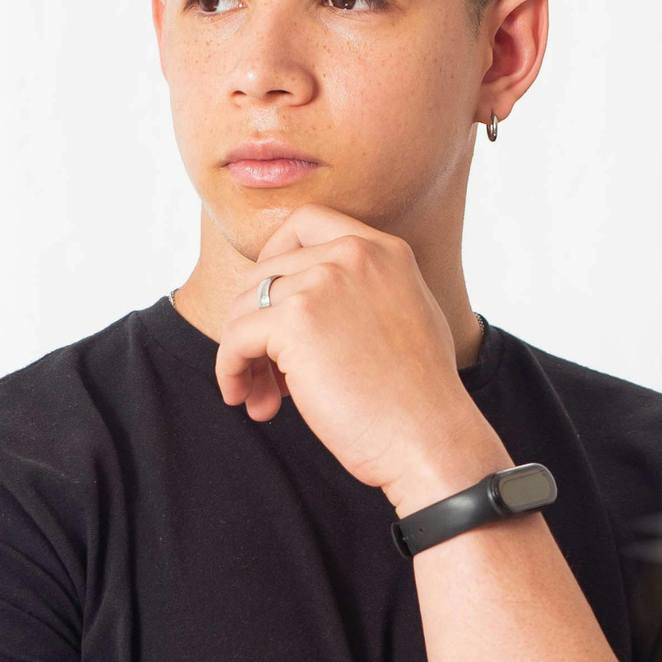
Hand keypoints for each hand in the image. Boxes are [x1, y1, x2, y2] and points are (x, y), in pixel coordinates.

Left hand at [214, 203, 492, 496]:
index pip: (307, 222)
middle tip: (267, 373)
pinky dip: (230, 370)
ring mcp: (322, 283)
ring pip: (245, 306)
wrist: (430, 439)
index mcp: (383, 249)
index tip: (269, 299)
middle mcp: (353, 254)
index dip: (274, 254)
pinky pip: (235, 339)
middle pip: (266, 270)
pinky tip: (247, 399)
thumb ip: (364, 290)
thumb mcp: (406, 315)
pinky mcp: (293, 321)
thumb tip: (301, 298)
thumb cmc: (419, 397)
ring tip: (262, 396)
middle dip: (257, 322)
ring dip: (244, 354)